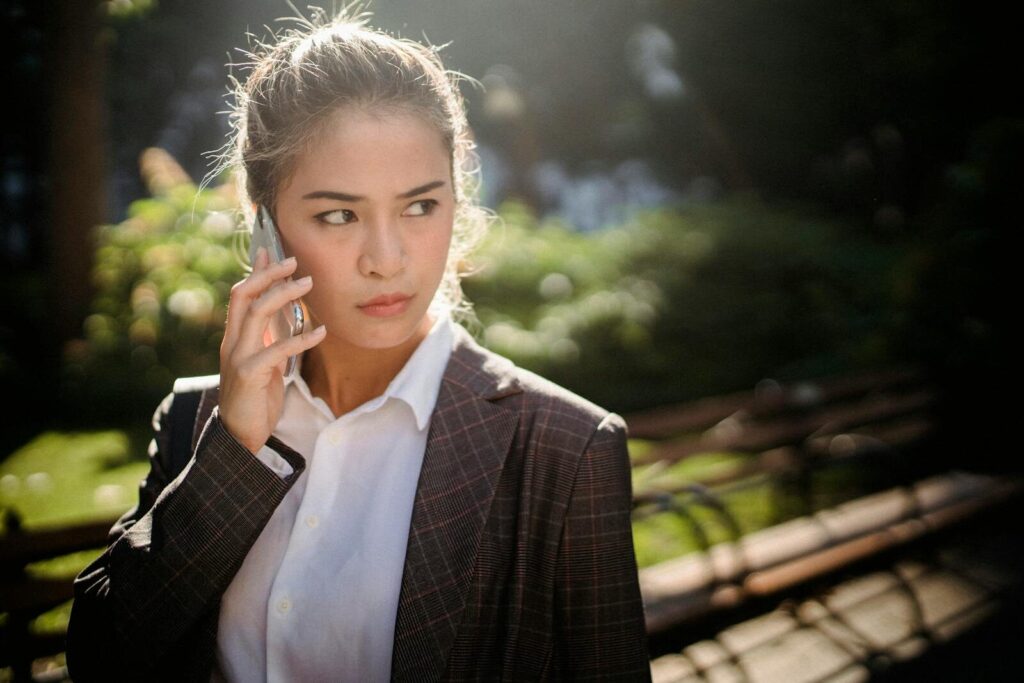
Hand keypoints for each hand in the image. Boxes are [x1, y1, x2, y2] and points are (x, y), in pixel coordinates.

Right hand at [218, 247, 325, 453]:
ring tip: (308, 284)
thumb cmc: (254, 396)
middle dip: (268, 275)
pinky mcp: (250, 375)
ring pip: (257, 314)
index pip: (240, 295)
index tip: (271, 252)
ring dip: (284, 295)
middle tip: (293, 262)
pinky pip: (276, 349)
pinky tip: (321, 332)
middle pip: (244, 296)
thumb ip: (265, 337)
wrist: (238, 434)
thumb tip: (278, 312)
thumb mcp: (260, 360)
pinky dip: (301, 339)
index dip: (255, 273)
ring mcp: (238, 357)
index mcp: (233, 337)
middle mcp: (232, 342)